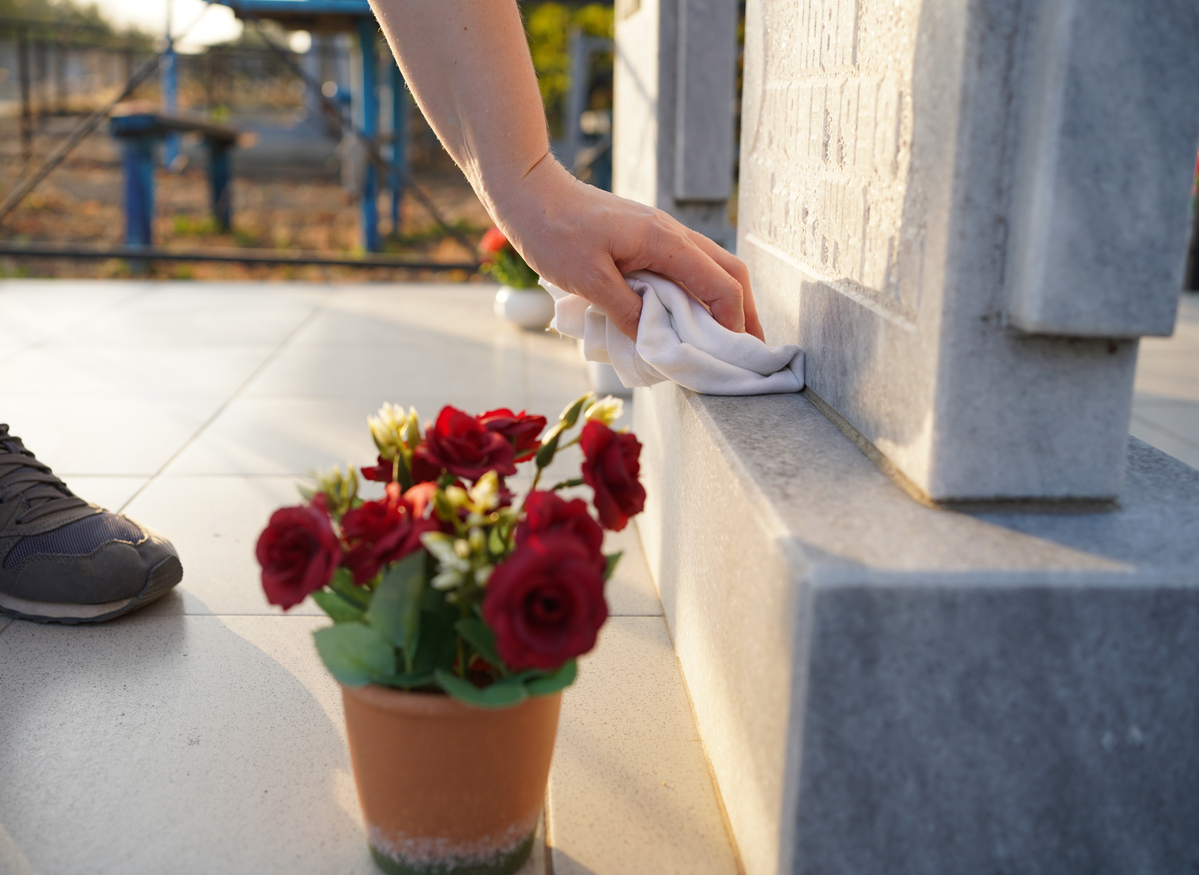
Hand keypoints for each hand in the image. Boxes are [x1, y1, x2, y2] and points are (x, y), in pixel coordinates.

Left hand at [494, 156, 763, 341]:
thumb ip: (626, 310)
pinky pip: (686, 267)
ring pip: (711, 268)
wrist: (529, 192)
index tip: (735, 357)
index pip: (721, 286)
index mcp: (665, 242)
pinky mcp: (646, 239)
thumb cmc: (553, 231)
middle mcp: (672, 234)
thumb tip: (655, 341)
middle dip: (746, 312)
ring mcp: (661, 234)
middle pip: (729, 272)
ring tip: (727, 338)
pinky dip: (699, 292)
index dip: (734, 323)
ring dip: (725, 302)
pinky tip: (690, 316)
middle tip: (752, 351)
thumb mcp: (588, 279)